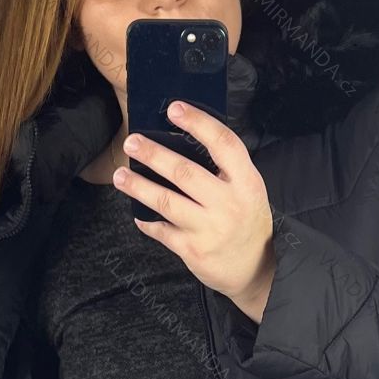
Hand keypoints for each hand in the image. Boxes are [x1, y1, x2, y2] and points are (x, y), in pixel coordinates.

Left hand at [114, 100, 275, 321]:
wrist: (258, 270)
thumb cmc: (248, 223)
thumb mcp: (249, 191)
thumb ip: (225, 170)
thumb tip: (182, 140)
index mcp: (246, 182)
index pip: (223, 144)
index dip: (198, 123)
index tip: (174, 108)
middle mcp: (229, 204)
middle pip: (185, 172)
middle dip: (154, 155)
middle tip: (131, 142)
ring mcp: (210, 229)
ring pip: (167, 202)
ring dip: (139, 186)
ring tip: (120, 175)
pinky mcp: (194, 251)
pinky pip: (162, 232)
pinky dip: (147, 222)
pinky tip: (138, 215)